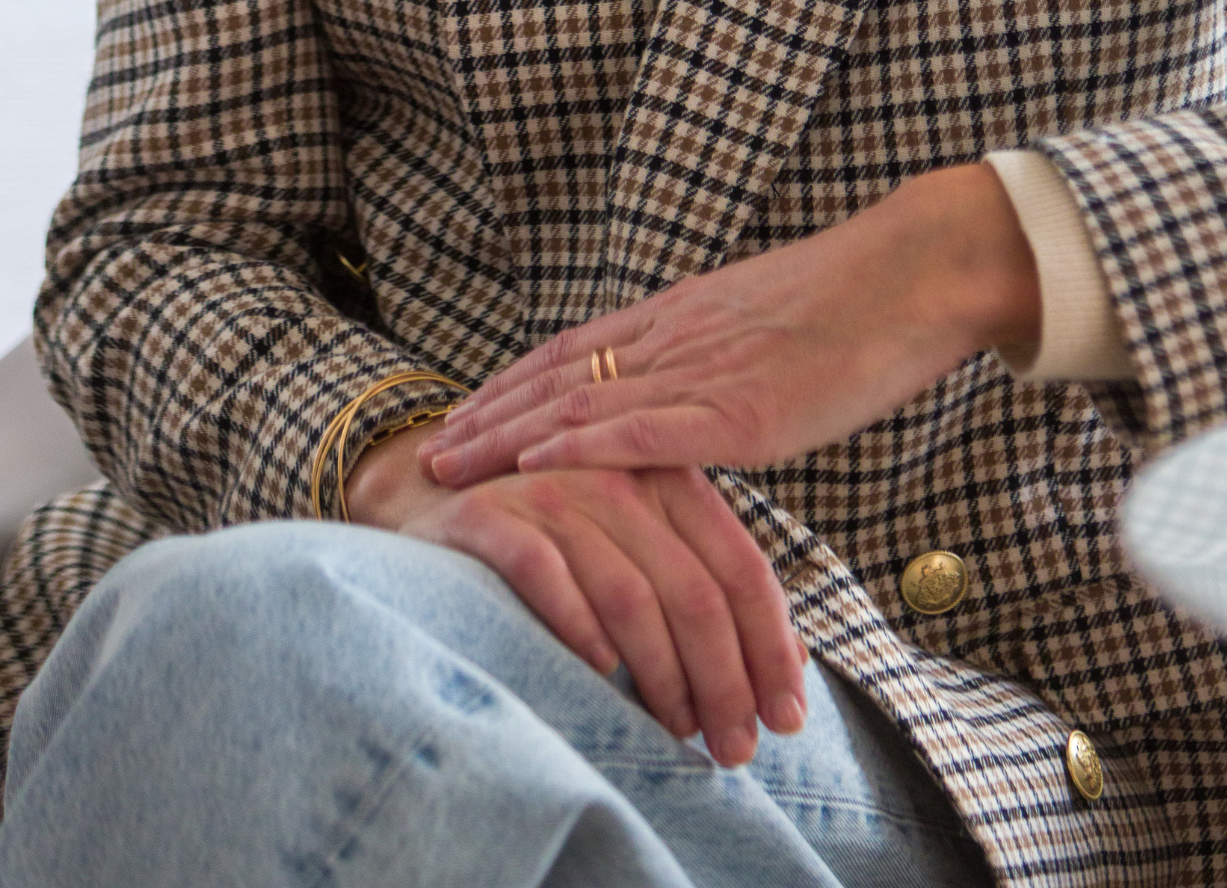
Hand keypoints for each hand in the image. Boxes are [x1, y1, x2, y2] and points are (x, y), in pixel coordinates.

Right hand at [346, 429, 806, 767]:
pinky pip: (544, 573)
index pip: (739, 566)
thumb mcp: (642, 544)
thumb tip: (792, 668)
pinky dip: (576, 625)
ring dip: (662, 676)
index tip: (787, 714)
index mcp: (667, 479)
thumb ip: (708, 587)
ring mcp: (552, 492)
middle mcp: (618, 477)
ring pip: (630, 592)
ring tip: (677, 733)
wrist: (434, 493)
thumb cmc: (557, 534)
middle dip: (724, 680)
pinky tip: (598, 672)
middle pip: (694, 590)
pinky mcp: (490, 516)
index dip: (770, 645)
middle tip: (734, 748)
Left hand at [426, 162, 1038, 490]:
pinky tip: (540, 462)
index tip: (462, 412)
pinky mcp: (742, 408)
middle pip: (557, 378)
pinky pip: (649, 427)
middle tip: (424, 453)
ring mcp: (706, 371)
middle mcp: (678, 338)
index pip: (574, 352)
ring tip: (450, 466)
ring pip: (584, 403)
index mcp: (684, 317)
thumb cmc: (860, 302)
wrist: (915, 272)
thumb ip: (722, 359)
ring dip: (507, 437)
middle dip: (486, 416)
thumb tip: (698, 398)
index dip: (511, 385)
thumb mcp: (769, 328)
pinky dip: (587, 445)